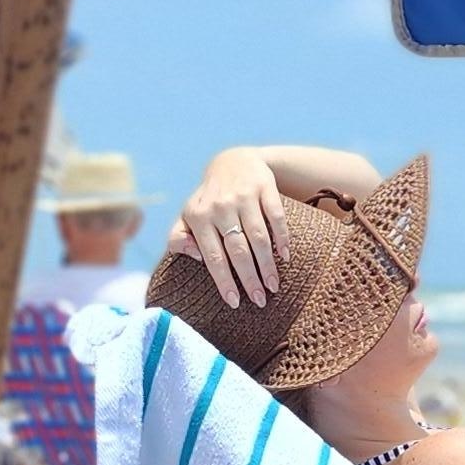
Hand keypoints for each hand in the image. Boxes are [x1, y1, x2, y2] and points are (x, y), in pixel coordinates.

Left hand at [169, 149, 289, 308]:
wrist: (232, 162)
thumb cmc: (208, 200)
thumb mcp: (188, 216)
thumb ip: (179, 238)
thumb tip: (195, 256)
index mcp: (198, 216)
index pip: (213, 257)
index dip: (225, 281)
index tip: (235, 302)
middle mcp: (220, 205)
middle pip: (238, 251)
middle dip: (250, 279)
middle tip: (260, 300)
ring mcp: (244, 195)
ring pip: (259, 238)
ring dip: (268, 265)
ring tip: (273, 286)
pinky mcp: (265, 187)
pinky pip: (276, 218)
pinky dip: (282, 239)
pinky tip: (285, 256)